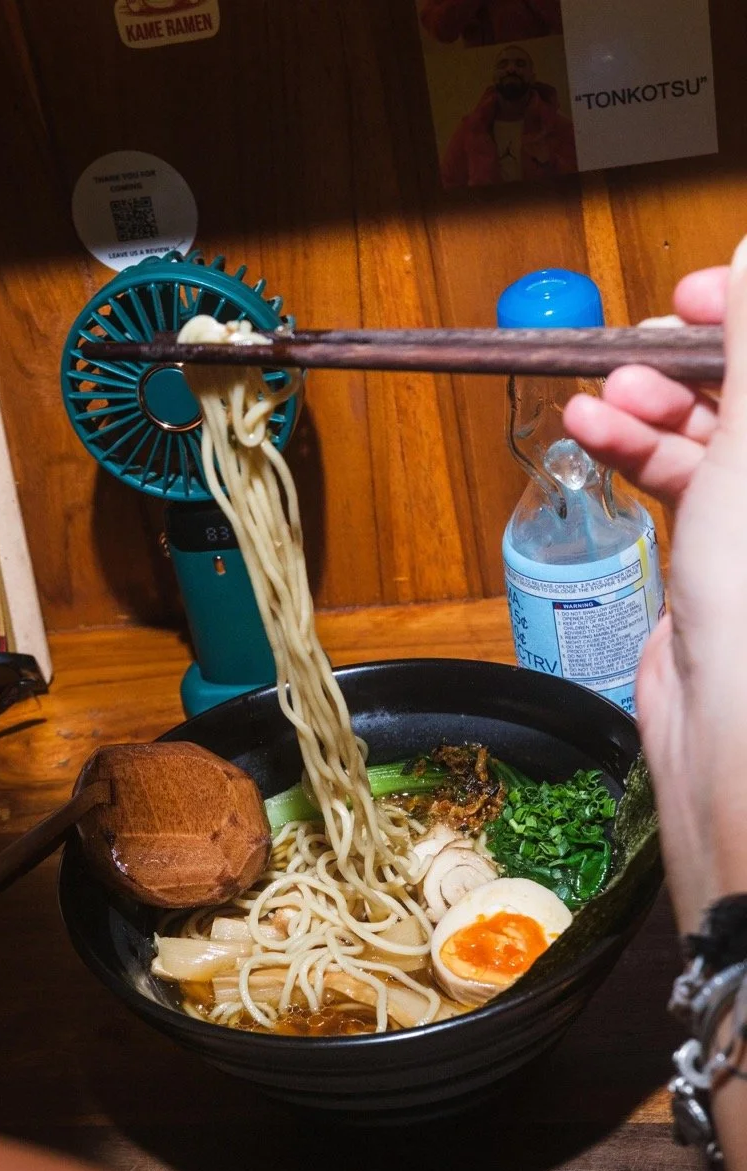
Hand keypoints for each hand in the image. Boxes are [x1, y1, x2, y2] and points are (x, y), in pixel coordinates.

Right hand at [563, 247, 746, 931]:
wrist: (728, 724)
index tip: (705, 295)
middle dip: (695, 360)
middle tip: (645, 343)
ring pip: (714, 429)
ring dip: (650, 405)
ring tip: (603, 398)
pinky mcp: (724, 547)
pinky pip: (681, 475)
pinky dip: (634, 450)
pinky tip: (593, 434)